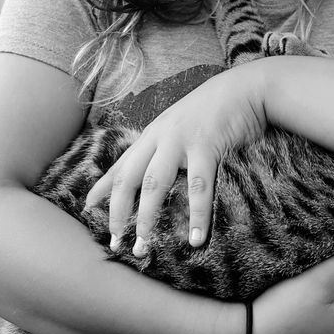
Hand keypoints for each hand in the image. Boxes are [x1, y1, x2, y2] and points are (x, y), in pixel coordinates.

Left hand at [85, 65, 267, 251]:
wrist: (246, 88)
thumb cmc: (215, 110)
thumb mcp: (181, 126)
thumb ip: (165, 147)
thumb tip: (155, 175)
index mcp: (152, 136)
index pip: (121, 166)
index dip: (102, 188)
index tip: (88, 209)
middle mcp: (159, 138)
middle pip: (128, 178)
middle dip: (118, 212)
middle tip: (115, 242)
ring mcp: (180, 141)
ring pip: (155, 184)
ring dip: (146, 216)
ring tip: (144, 245)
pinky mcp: (206, 146)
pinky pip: (199, 187)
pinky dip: (197, 215)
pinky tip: (195, 238)